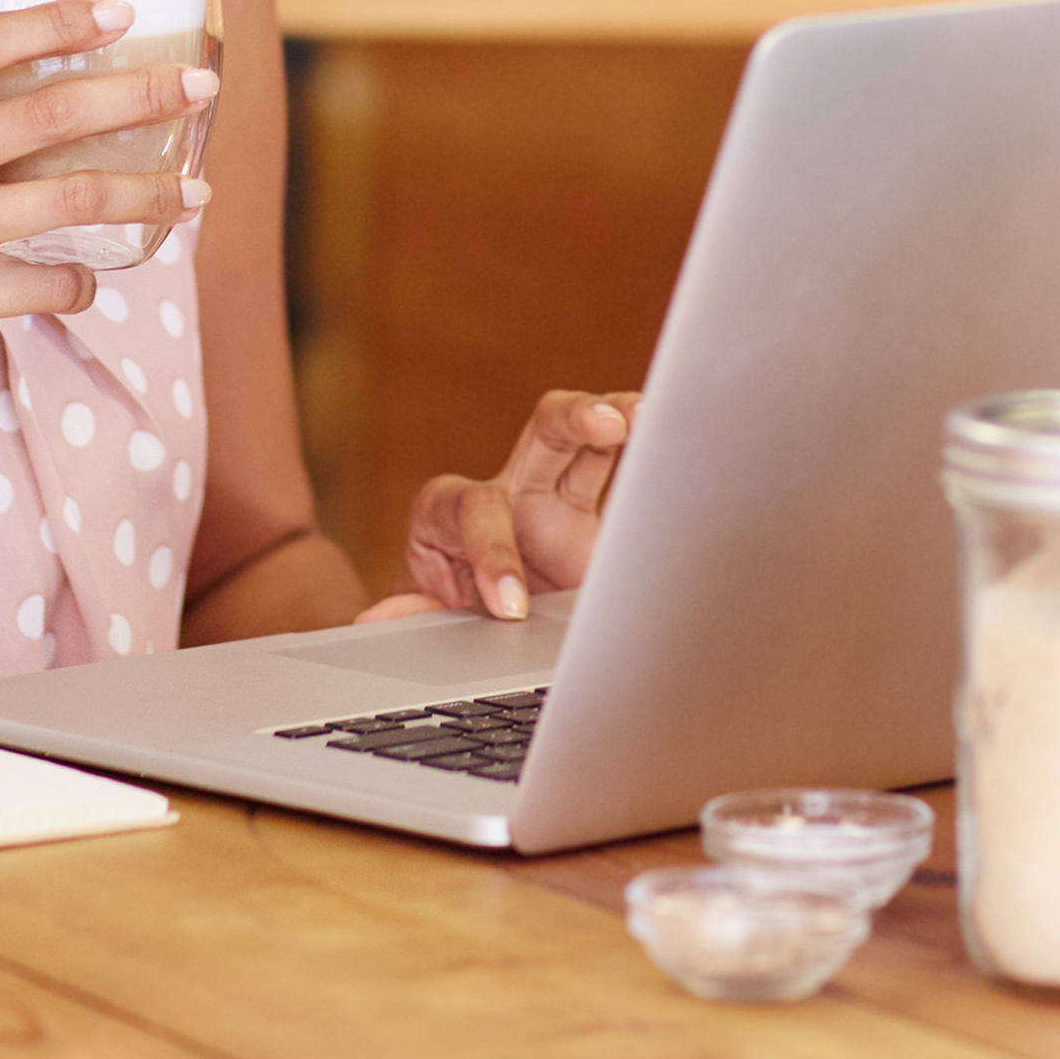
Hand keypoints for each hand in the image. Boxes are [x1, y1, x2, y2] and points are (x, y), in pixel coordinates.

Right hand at [0, 0, 216, 411]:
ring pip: (70, 200)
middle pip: (50, 114)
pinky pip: (47, 282)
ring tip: (199, 190)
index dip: (59, 20)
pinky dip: (85, 281)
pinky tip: (99, 274)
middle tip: (200, 86)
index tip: (122, 11)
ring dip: (148, 194)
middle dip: (142, 95)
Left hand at [384, 390, 634, 621]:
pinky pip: (622, 476)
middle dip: (575, 419)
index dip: (495, 552)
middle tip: (607, 425)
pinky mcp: (595, 524)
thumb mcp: (414, 627)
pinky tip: (679, 450)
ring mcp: (558, 500)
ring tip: (653, 416)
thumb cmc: (436, 625)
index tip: (513, 606)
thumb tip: (380, 618)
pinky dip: (649, 456)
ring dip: (620, 416)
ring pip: (590, 436)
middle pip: (541, 429)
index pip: (477, 509)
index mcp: (452, 511)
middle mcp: (511, 490)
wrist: (465, 641)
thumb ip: (404, 620)